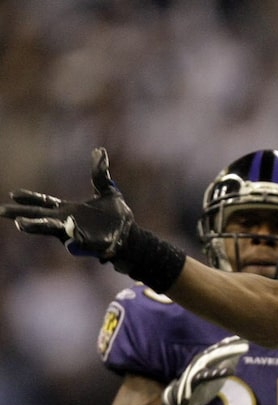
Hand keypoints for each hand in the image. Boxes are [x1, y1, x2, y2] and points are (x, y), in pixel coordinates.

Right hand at [0, 147, 133, 259]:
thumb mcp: (108, 191)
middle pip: (39, 217)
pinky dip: (73, 242)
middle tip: (2, 211)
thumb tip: (99, 151)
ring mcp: (76, 235)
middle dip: (22, 214)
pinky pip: (77, 244)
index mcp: (68, 210)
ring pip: (52, 231)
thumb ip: (100, 174)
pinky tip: (70, 242)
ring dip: (37, 227)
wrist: (130, 235)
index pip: (44, 203)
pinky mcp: (88, 246)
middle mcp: (67, 222)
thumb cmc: (116, 216)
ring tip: (21, 224)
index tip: (13, 194)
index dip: (30, 199)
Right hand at [163, 336, 248, 404]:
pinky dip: (218, 372)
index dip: (234, 341)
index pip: (222, 347)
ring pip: (214, 358)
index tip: (247, 336)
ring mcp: (197, 369)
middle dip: (233, 346)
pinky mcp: (194, 381)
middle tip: (247, 342)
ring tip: (242, 350)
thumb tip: (242, 350)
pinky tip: (230, 371)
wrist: (183, 401)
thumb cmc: (203, 384)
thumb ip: (229, 361)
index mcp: (208, 357)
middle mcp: (202, 359)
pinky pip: (206, 376)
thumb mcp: (219, 371)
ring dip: (228, 353)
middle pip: (220, 350)